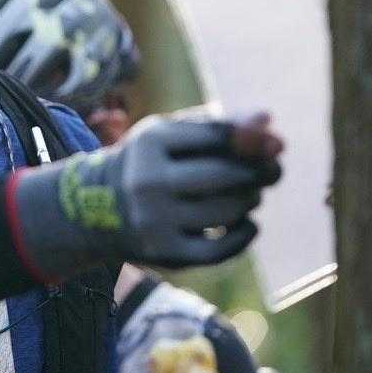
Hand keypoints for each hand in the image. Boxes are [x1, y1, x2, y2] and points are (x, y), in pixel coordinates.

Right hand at [7, 112, 282, 277]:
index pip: (219, 137)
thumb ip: (220, 124)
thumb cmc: (150, 162)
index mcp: (150, 142)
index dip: (256, 141)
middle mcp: (147, 180)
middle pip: (225, 174)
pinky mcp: (164, 253)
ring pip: (226, 211)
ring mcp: (154, 220)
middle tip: (273, 172)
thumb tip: (269, 119)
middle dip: (259, 173)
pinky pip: (220, 248)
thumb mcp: (172, 134)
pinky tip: (247, 223)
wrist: (94, 208)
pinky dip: (244, 235)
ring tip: (250, 195)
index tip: (277, 146)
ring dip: (250, 201)